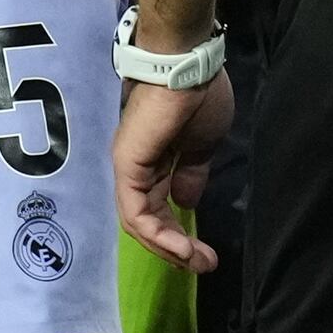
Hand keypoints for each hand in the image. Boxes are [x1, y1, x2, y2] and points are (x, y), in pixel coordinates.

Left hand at [115, 71, 234, 268]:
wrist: (187, 67)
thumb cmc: (199, 97)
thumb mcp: (203, 145)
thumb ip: (192, 174)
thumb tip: (186, 202)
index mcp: (155, 162)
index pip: (159, 208)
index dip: (179, 235)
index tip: (205, 254)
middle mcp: (137, 169)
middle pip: (149, 221)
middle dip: (176, 249)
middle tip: (203, 265)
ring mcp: (129, 169)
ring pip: (141, 223)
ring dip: (169, 248)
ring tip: (197, 262)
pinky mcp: (128, 168)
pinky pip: (137, 213)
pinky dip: (159, 235)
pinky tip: (182, 248)